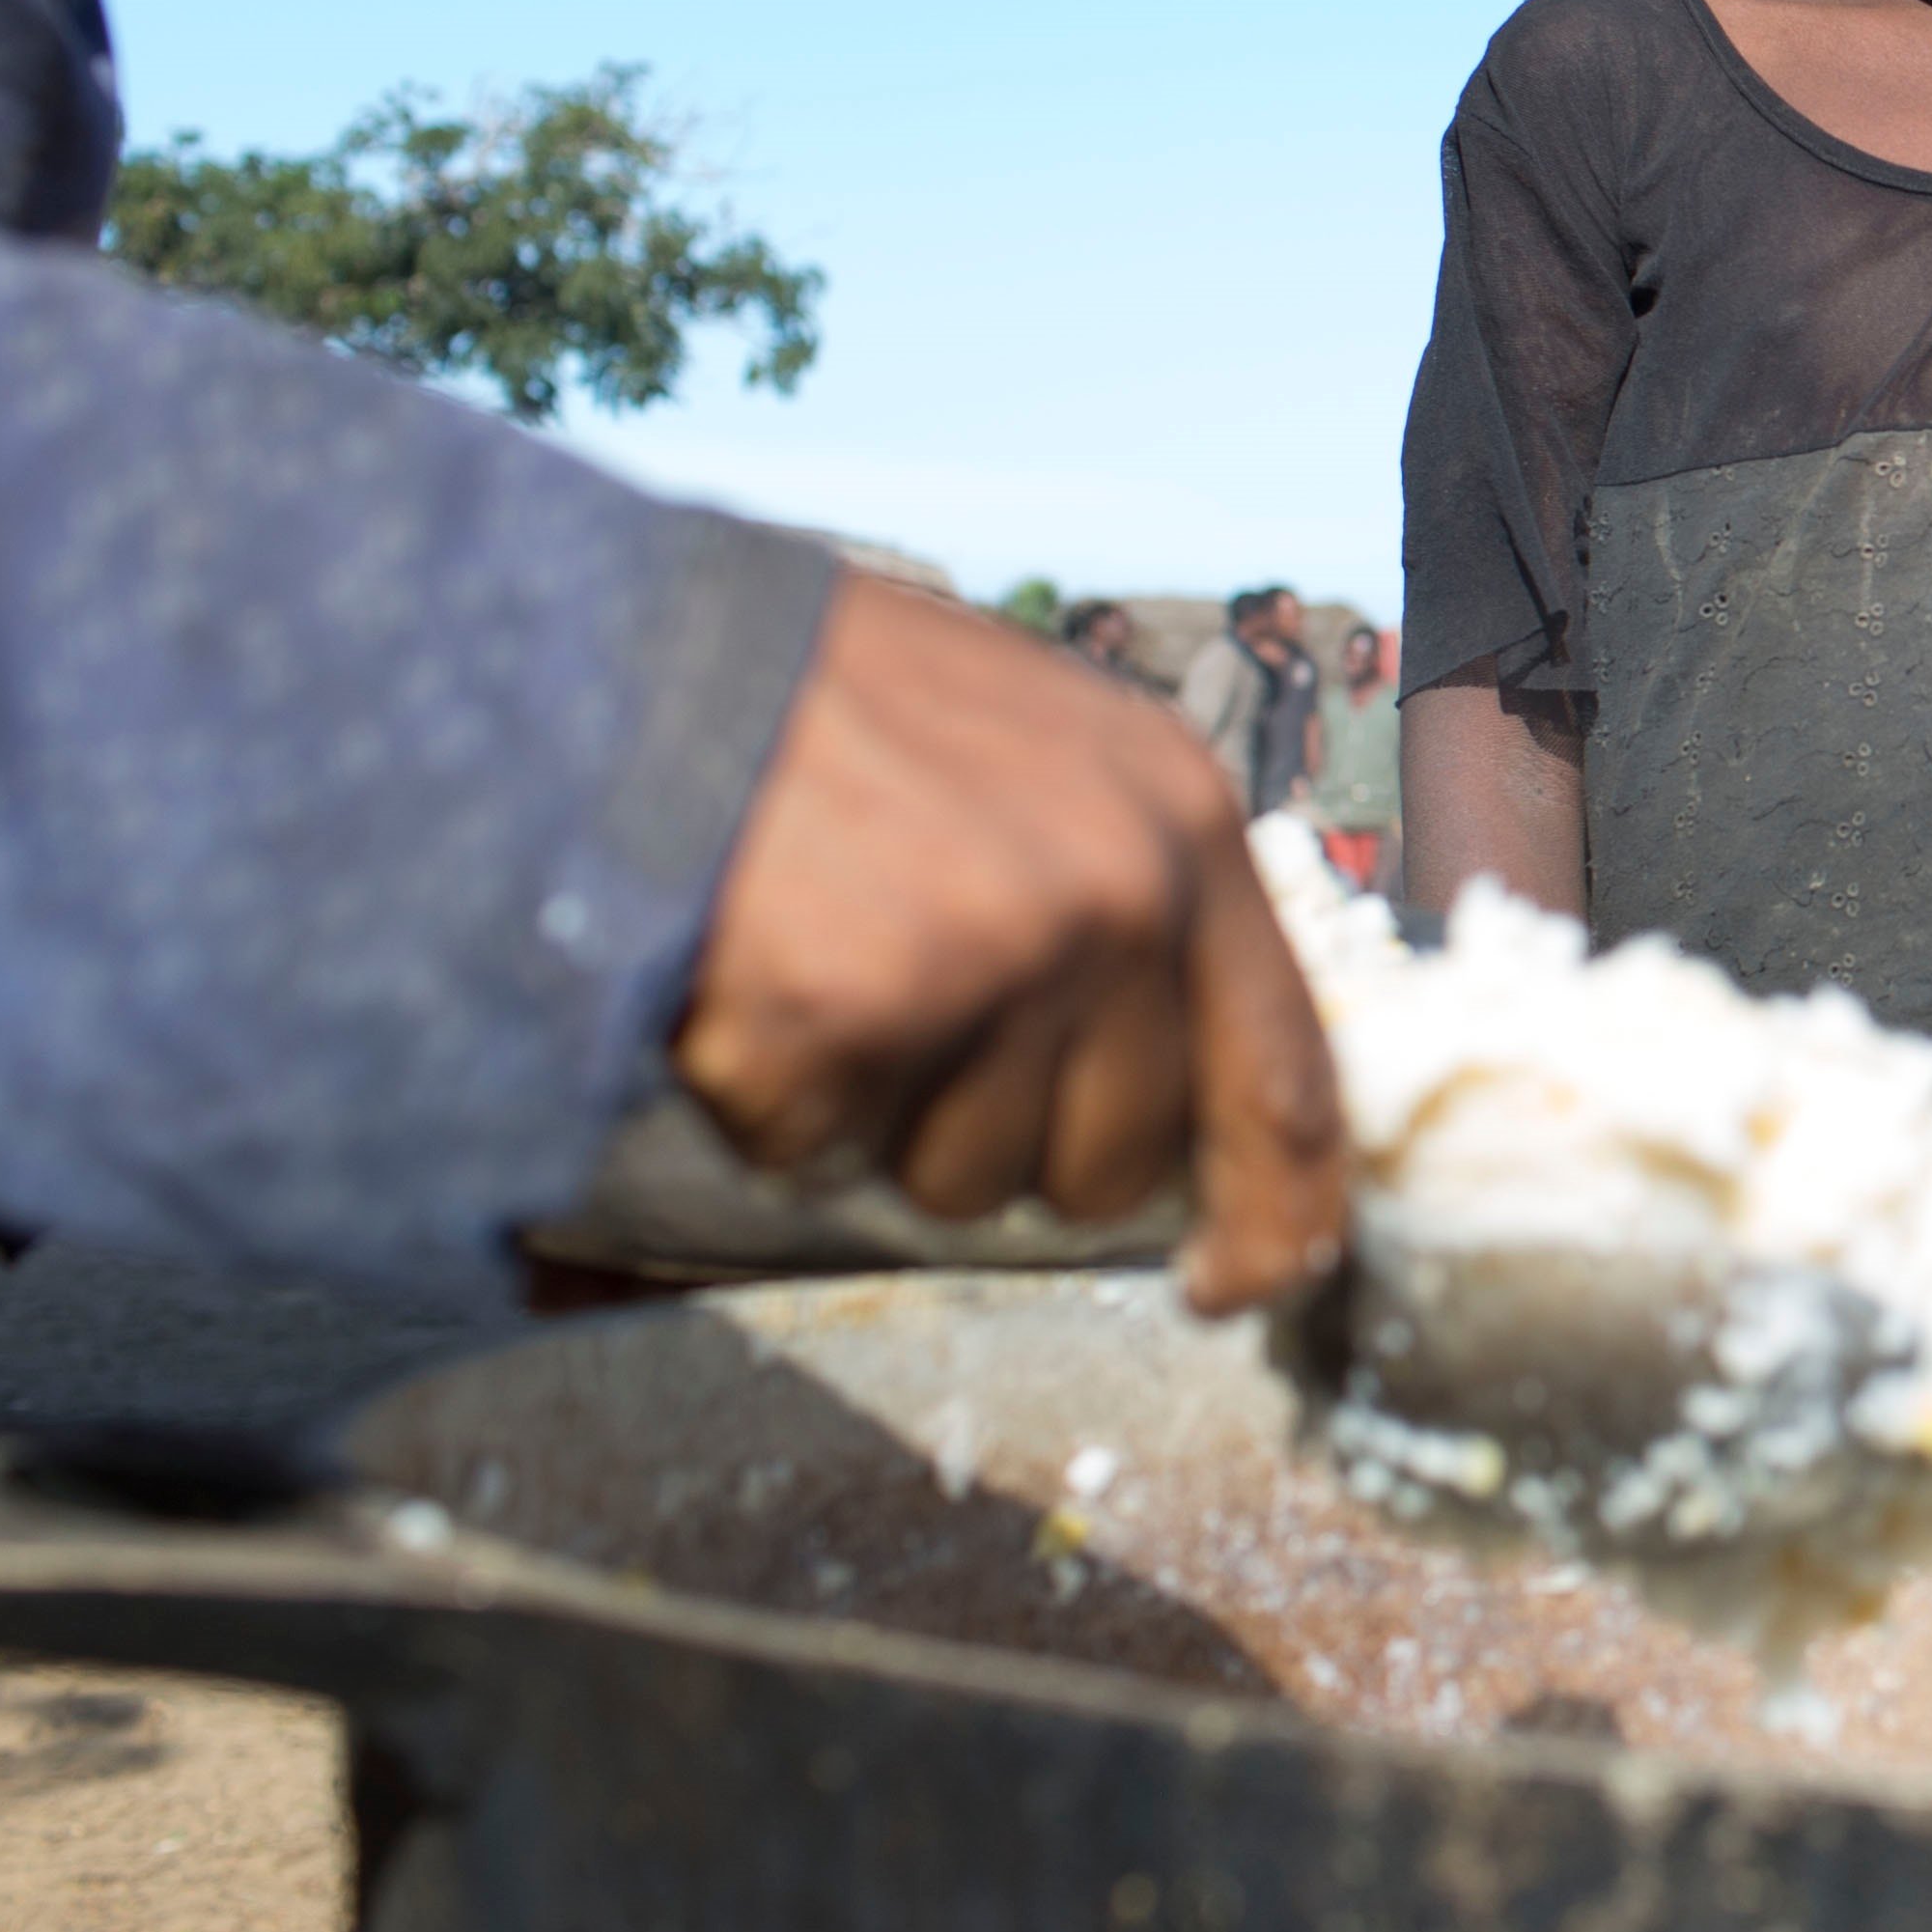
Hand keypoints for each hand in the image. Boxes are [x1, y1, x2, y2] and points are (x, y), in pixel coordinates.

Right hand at [671, 581, 1348, 1310]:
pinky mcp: (856, 1012)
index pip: (1289, 1076)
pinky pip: (817, 1151)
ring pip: (964, 1175)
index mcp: (1186, 822)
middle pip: (1114, 1157)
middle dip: (1015, 1144)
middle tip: (913, 1019)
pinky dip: (763, 1098)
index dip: (1276, 1213)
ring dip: (880, 1120)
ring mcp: (997, 955)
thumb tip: (1182, 1079)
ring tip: (823, 963)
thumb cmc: (839, 701)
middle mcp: (1121, 894)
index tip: (1233, 1282)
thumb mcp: (1053, 748)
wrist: (642, 649)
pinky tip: (745, 975)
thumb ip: (1137, 891)